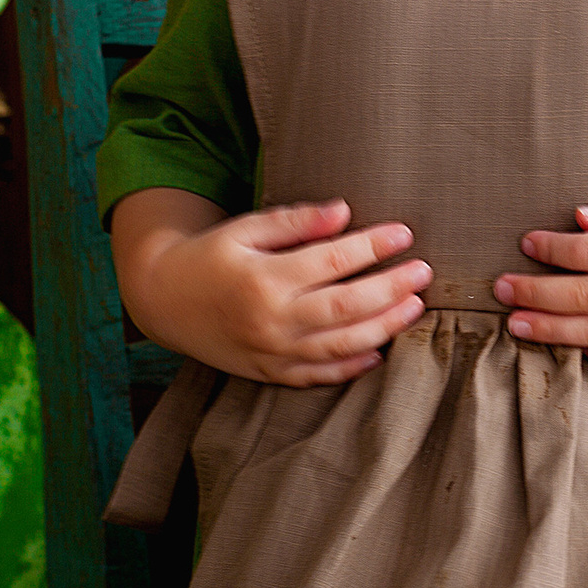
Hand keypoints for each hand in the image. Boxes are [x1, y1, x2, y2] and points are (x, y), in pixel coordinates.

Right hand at [113, 190, 428, 386]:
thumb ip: (295, 221)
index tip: (403, 233)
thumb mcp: (244, 228)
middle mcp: (271, 320)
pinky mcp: (268, 372)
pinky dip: (351, 367)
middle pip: (346, 307)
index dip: (373, 247)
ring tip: (415, 307)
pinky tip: (379, 352)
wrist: (163, 300)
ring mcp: (271, 352)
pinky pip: (317, 376)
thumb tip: (344, 212)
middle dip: (391, 289)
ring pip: (340, 346)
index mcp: (264, 278)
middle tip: (424, 272)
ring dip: (383, 328)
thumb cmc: (209, 256)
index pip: (333, 261)